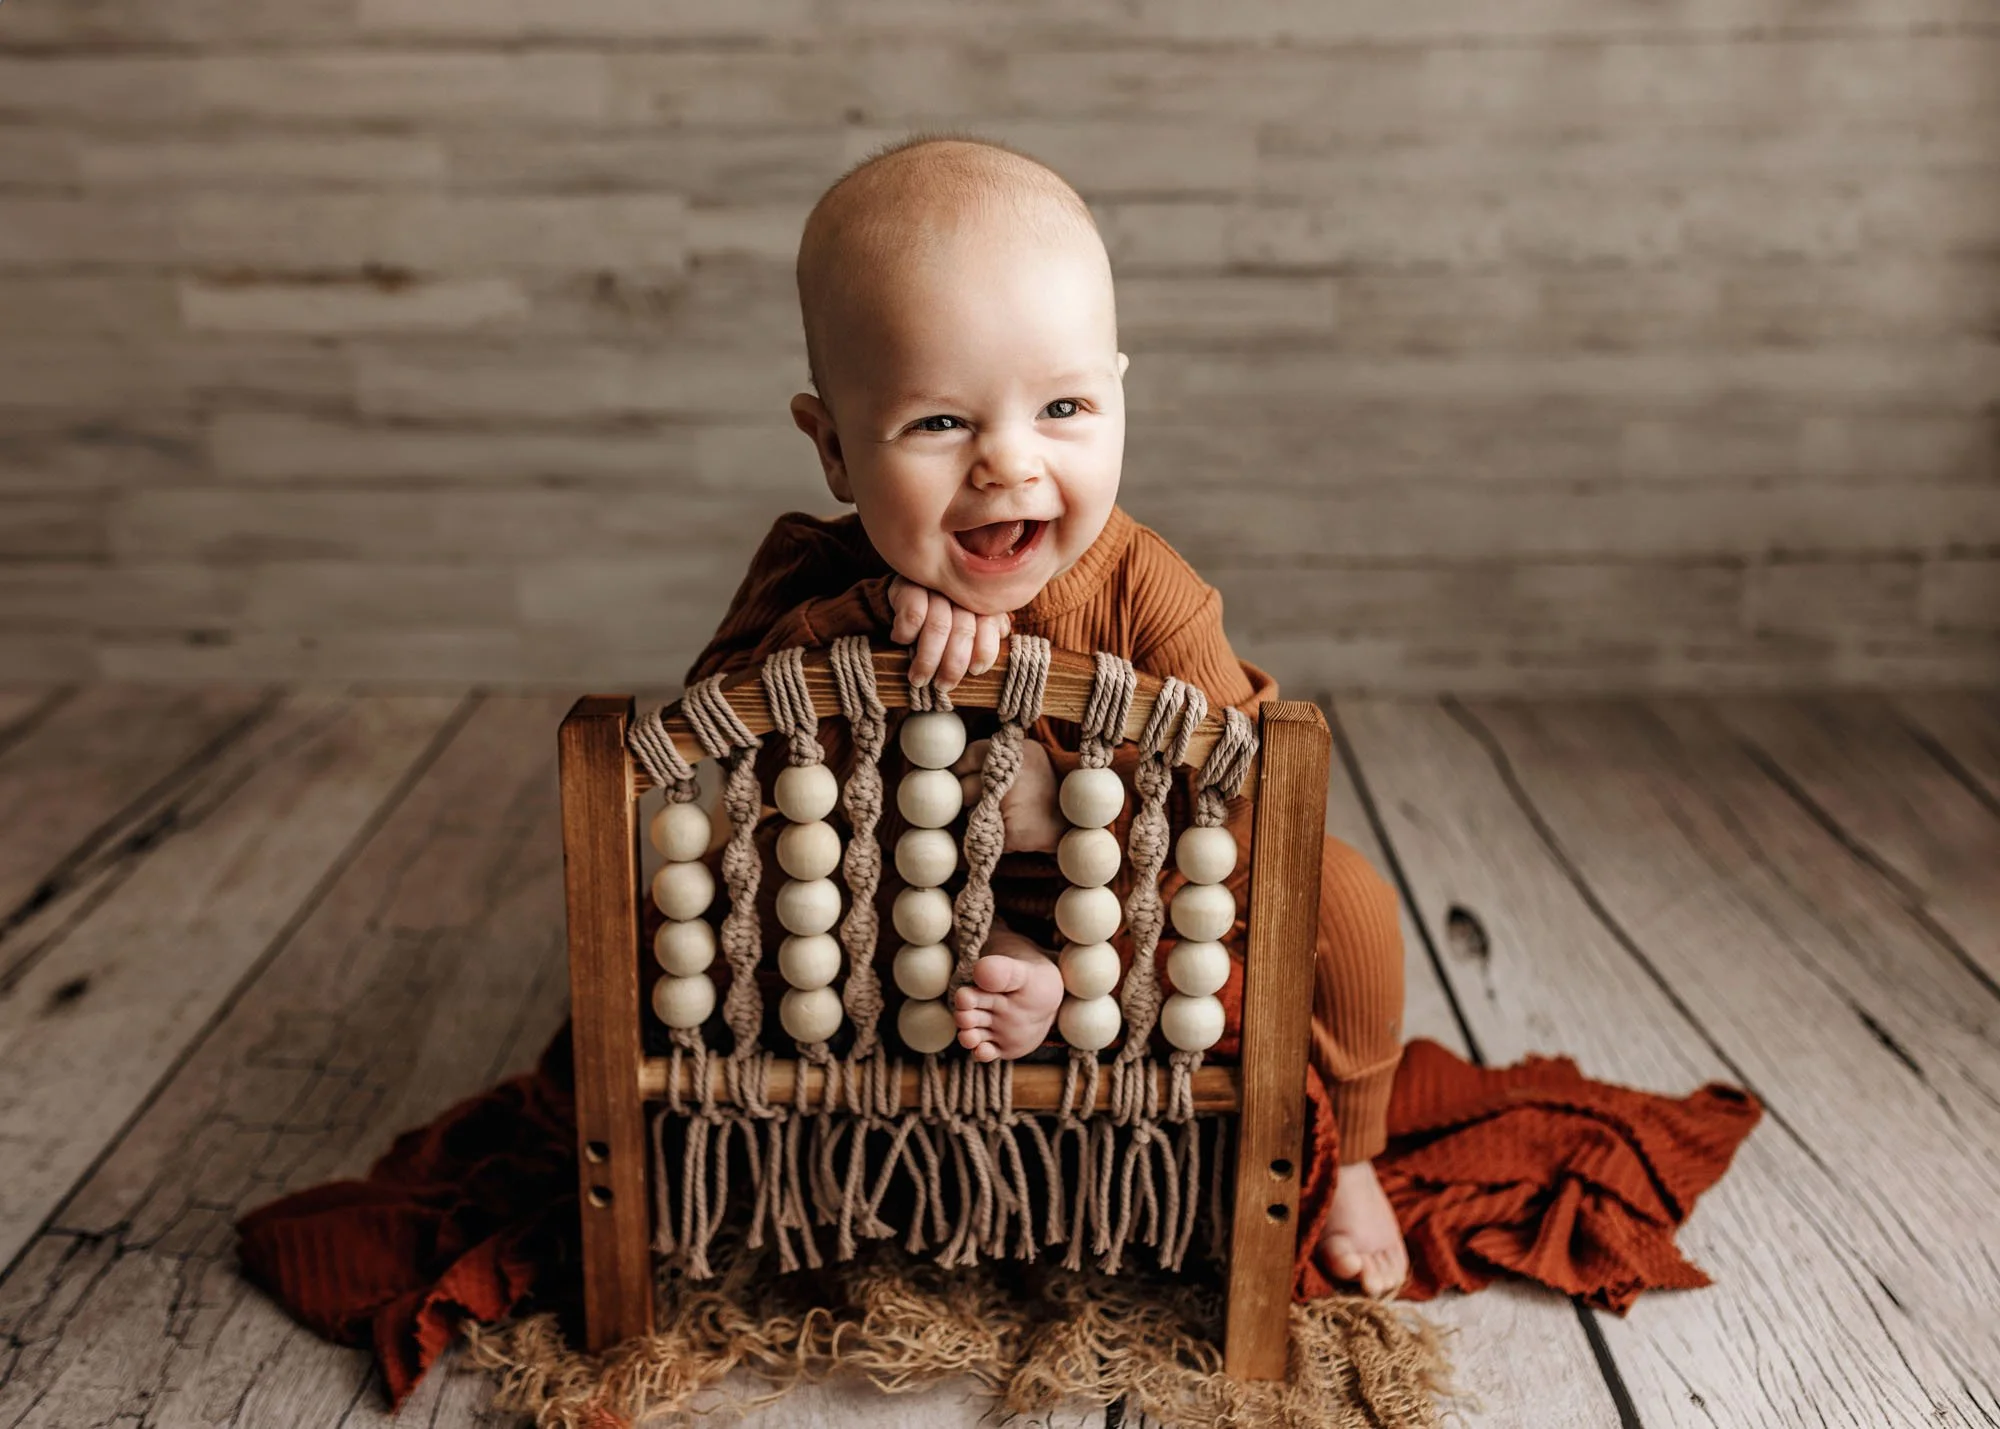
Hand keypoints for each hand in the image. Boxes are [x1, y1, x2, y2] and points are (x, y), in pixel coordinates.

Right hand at [887, 576, 1010, 693]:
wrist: (910, 591)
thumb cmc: (945, 614)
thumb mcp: (970, 621)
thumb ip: (987, 630)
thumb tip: (997, 642)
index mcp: (980, 599)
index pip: (990, 625)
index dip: (985, 651)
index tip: (975, 671)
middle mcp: (959, 590)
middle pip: (963, 630)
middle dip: (953, 665)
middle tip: (942, 686)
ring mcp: (934, 586)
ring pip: (938, 626)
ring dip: (928, 659)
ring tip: (919, 679)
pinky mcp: (909, 586)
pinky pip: (913, 615)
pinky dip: (908, 634)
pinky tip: (902, 642)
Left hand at [952, 736, 1063, 854]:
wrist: (1076, 820)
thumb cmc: (1046, 786)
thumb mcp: (1028, 757)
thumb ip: (997, 757)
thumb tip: (956, 767)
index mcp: (1016, 753)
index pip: (969, 756)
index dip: (961, 769)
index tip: (960, 776)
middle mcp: (1011, 776)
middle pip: (964, 786)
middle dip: (969, 795)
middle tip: (987, 798)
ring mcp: (1010, 806)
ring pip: (970, 812)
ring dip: (979, 815)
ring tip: (1005, 813)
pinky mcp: (1010, 833)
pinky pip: (983, 833)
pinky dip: (993, 833)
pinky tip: (1012, 828)